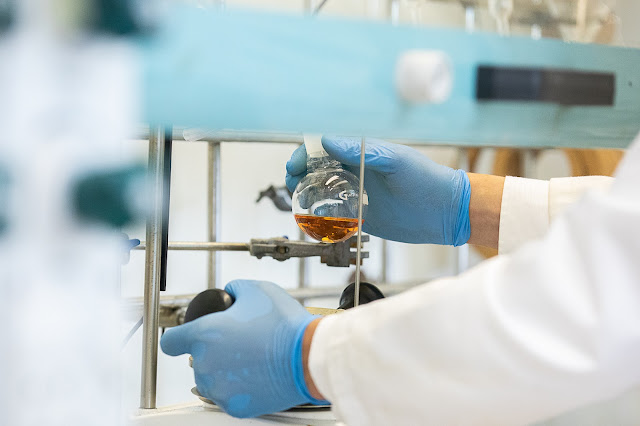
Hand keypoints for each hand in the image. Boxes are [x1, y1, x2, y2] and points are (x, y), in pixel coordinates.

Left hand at [160, 280, 325, 417]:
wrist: (309, 358)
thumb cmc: (285, 326)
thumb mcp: (257, 290)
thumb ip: (234, 289)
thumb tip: (230, 295)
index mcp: (205, 335)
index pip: (170, 341)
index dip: (178, 337)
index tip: (184, 338)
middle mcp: (206, 365)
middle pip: (197, 359)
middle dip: (214, 351)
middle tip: (241, 342)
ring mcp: (219, 389)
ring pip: (212, 379)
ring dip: (224, 371)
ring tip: (252, 359)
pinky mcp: (235, 406)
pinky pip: (229, 395)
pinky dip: (239, 387)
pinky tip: (257, 374)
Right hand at [286, 136, 470, 245]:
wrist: (445, 212)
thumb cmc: (426, 180)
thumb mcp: (395, 161)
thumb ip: (362, 151)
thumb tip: (328, 140)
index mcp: (362, 154)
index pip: (325, 149)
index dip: (305, 155)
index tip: (294, 166)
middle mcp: (356, 172)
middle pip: (318, 171)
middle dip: (299, 175)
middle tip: (291, 185)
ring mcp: (357, 194)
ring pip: (323, 193)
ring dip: (307, 196)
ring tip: (300, 201)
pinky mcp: (361, 217)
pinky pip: (335, 216)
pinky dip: (321, 218)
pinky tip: (315, 221)